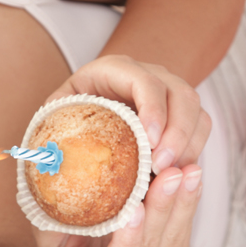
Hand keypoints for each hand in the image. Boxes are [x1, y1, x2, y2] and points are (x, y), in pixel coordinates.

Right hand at [32, 164, 202, 246]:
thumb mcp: (47, 234)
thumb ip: (49, 211)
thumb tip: (44, 163)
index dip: (127, 240)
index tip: (134, 207)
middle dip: (163, 208)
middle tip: (171, 172)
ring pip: (173, 242)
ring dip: (183, 204)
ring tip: (190, 170)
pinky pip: (183, 236)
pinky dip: (189, 204)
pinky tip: (192, 178)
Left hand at [48, 55, 210, 172]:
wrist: (82, 128)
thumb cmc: (64, 124)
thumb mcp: (53, 120)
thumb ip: (49, 132)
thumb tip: (44, 157)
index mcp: (113, 70)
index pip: (144, 81)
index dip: (153, 110)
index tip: (150, 144)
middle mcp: (147, 75)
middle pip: (181, 93)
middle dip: (178, 132)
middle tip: (163, 167)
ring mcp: (168, 92)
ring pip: (196, 110)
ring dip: (189, 144)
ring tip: (170, 176)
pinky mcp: (181, 114)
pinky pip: (201, 128)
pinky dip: (194, 151)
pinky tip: (176, 176)